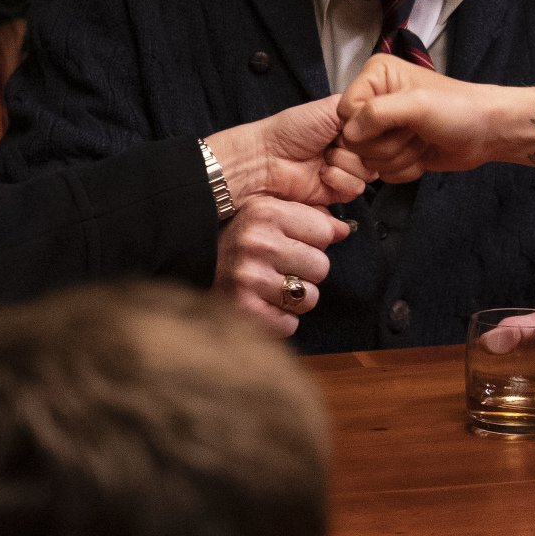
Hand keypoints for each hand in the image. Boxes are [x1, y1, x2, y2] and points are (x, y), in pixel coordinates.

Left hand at [208, 96, 369, 208]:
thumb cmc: (292, 129)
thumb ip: (361, 108)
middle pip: (378, 152)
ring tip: (325, 157)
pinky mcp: (339, 192)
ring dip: (345, 163)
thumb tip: (383, 114)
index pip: (379, 130)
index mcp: (350, 127)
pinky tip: (323, 173)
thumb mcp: (331, 108)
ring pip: (370, 171)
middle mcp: (350, 149)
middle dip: (357, 147)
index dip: (372, 130)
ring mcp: (346, 170)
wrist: (269, 157)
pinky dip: (339, 179)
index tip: (357, 126)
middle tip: (335, 142)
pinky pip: (357, 188)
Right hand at [216, 196, 348, 339]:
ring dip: (295, 298)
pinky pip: (290, 323)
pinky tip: (262, 305)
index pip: (326, 232)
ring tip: (270, 288)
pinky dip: (280, 320)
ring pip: (309, 298)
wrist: (189, 268)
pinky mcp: (244, 310)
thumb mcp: (266, 216)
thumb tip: (345, 230)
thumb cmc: (234, 243)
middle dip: (306, 271)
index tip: (292, 244)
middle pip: (322, 266)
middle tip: (279, 269)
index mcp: (265, 212)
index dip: (314, 242)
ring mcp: (250, 278)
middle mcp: (258, 242)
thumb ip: (309, 218)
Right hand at [340, 56, 534, 183]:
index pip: (345, 112)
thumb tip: (350, 134)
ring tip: (422, 140)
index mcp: (375, 76)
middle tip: (415, 132)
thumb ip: (378, 113)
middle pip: (353, 139)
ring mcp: (384, 128)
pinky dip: (405, 169)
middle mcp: (375, 99)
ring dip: (400, 156)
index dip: (367, 126)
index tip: (398, 123)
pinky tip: (423, 154)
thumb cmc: (459, 110)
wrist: (488, 133)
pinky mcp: (394, 151)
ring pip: (367, 159)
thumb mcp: (418, 105)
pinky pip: (382, 172)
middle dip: (388, 143)